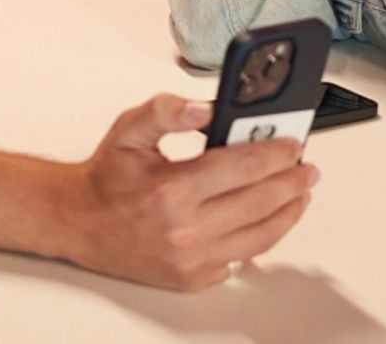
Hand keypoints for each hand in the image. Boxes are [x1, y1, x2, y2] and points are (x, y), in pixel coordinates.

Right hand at [61, 94, 317, 290]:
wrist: (78, 223)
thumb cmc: (107, 179)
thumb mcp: (130, 130)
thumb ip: (167, 110)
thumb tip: (207, 108)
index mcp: (172, 189)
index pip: (244, 166)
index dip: (276, 153)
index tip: (292, 145)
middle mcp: (185, 229)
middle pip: (261, 202)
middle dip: (293, 182)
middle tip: (306, 169)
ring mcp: (191, 259)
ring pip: (261, 236)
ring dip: (288, 213)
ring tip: (298, 195)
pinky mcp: (193, 278)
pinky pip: (240, 259)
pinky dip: (260, 239)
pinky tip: (266, 221)